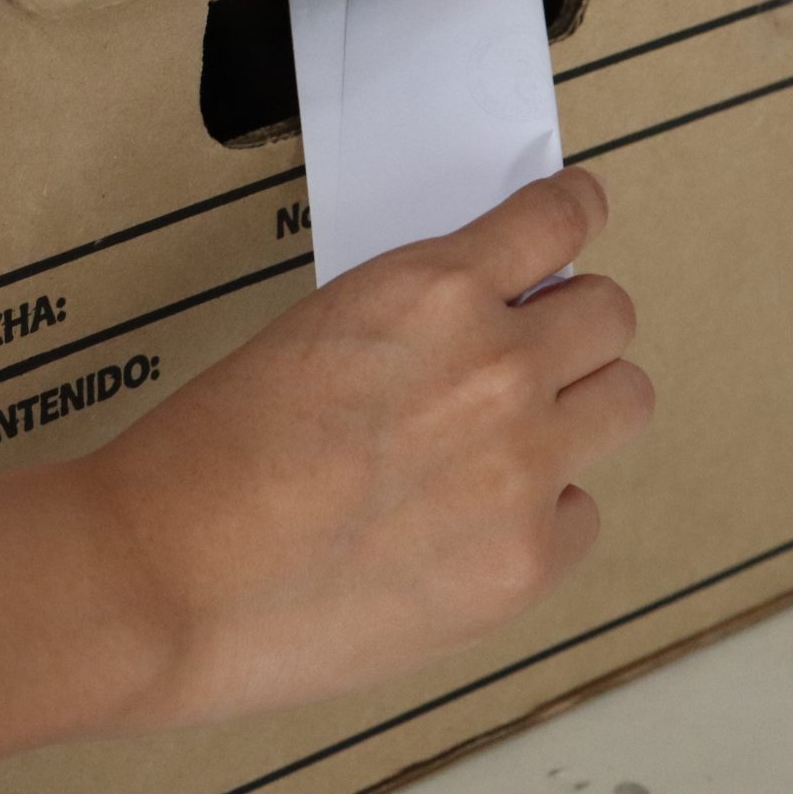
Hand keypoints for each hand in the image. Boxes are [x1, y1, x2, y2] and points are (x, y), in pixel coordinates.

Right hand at [81, 169, 651, 728]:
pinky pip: (583, 514)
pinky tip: (479, 521)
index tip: (575, 218)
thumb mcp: (319, 331)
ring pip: (625, 403)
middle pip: (611, 314)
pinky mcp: (525, 561)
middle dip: (574, 325)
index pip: (558, 219)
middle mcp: (496, 367)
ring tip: (522, 435)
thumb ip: (418, 320)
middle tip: (537, 348)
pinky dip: (545, 514)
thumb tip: (482, 321)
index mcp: (431, 290)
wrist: (167, 577)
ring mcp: (522, 467)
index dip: (572, 216)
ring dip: (581, 407)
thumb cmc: (208, 461)